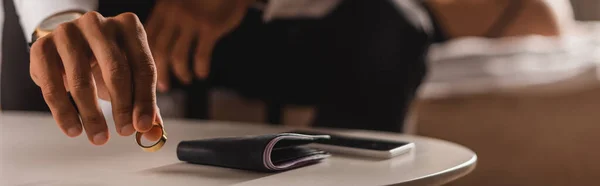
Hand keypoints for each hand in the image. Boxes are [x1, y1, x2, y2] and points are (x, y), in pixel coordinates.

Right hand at [29, 12, 162, 144]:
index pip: (143, 67)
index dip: (145, 100)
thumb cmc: (106, 62)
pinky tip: (74, 130)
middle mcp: (99, 24)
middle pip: (116, 71)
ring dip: (92, 115)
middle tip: (125, 132)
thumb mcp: (129, 76)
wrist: (68, 44)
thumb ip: (143, 103)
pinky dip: (64, 113)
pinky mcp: (42, 46)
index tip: (143, 126)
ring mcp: (68, 32)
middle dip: (122, 107)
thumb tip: (152, 133)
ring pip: (82, 82)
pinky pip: (52, 87)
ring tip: (99, 137)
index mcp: (129, 27)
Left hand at [145, 0, 253, 91]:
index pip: (147, 40)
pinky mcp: (210, 27)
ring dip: (181, 72)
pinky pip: (201, 55)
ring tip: (186, 78)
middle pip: (159, 51)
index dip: (146, 60)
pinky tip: (202, 73)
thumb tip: (157, 46)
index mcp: (163, 9)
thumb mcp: (180, 2)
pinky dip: (200, 68)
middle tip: (164, 86)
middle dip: (160, 72)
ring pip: (177, 56)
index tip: (149, 73)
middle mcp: (174, 14)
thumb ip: (168, 18)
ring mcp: (192, 21)